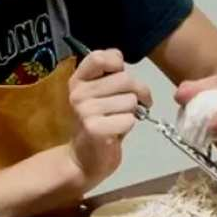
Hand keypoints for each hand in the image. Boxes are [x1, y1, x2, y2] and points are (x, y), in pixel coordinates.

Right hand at [67, 48, 151, 186]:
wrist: (83, 159)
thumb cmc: (99, 123)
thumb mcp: (101, 94)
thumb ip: (110, 75)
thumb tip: (121, 61)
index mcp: (78, 80)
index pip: (100, 57)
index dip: (117, 64)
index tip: (119, 77)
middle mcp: (78, 93)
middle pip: (125, 79)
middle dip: (138, 92)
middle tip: (134, 105)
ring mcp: (85, 111)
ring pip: (131, 100)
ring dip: (132, 112)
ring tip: (118, 120)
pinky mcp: (95, 129)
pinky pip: (129, 119)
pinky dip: (129, 126)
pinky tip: (116, 132)